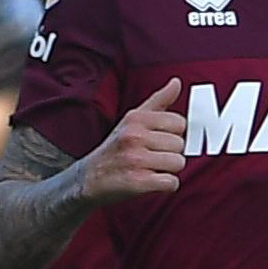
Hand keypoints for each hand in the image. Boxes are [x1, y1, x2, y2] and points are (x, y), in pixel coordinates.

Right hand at [78, 79, 185, 202]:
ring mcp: (135, 159)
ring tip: (150, 168)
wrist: (87, 179)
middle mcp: (134, 136)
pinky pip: (171, 183)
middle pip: (180, 145)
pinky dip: (165, 186)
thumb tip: (176, 82)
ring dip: (168, 170)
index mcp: (136, 119)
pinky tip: (149, 181)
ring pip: (178, 163)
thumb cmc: (115, 148)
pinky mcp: (137, 182)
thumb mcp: (131, 121)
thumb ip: (158, 102)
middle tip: (151, 157)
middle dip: (169, 154)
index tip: (158, 141)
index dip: (172, 134)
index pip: (179, 123)